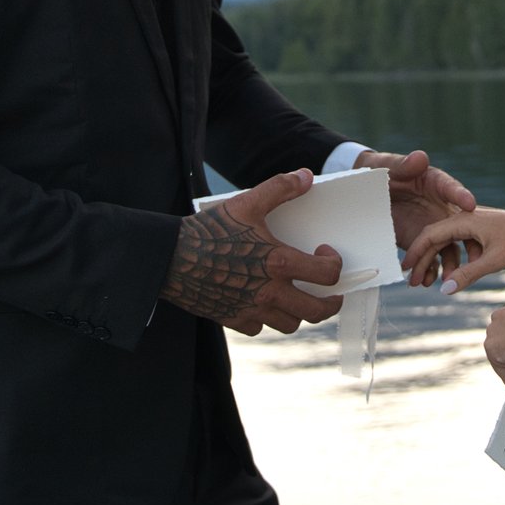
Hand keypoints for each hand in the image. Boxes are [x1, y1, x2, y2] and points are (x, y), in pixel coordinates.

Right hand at [160, 169, 344, 335]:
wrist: (170, 258)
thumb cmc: (208, 230)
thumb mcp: (246, 203)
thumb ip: (279, 189)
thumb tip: (305, 176)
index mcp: (279, 263)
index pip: (327, 274)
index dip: (334, 265)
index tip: (325, 254)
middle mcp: (270, 292)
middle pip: (316, 311)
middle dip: (330, 303)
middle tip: (331, 293)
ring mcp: (252, 310)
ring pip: (290, 324)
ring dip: (298, 311)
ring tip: (296, 296)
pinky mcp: (233, 320)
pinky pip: (260, 327)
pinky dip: (266, 317)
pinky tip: (262, 301)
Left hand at [355, 148, 475, 284]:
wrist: (366, 192)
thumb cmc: (380, 172)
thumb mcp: (389, 166)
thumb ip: (404, 164)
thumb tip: (421, 157)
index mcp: (436, 183)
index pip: (451, 188)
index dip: (460, 195)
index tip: (470, 203)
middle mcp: (440, 207)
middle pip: (460, 225)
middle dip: (469, 239)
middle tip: (476, 251)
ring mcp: (432, 227)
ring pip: (448, 247)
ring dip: (451, 263)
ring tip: (451, 276)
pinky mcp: (420, 241)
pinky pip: (430, 259)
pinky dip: (430, 270)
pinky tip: (428, 280)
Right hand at [404, 206, 504, 294]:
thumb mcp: (494, 260)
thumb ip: (469, 274)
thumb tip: (445, 290)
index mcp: (464, 219)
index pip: (430, 235)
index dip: (415, 253)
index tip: (405, 270)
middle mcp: (463, 217)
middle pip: (433, 238)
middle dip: (421, 260)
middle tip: (410, 281)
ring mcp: (470, 223)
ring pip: (444, 241)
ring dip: (434, 260)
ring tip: (425, 280)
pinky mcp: (477, 230)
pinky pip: (455, 243)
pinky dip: (448, 258)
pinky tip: (446, 274)